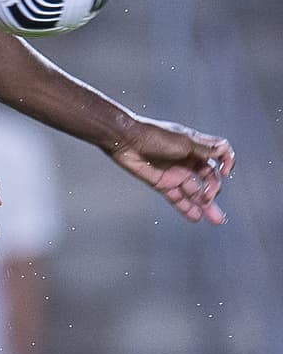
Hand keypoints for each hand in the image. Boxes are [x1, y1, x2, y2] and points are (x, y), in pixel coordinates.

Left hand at [110, 118, 233, 224]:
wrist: (127, 140)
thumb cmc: (155, 135)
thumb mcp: (185, 141)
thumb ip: (205, 149)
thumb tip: (224, 153)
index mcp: (196, 146)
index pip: (219, 154)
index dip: (227, 162)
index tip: (225, 173)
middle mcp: (188, 160)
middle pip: (208, 178)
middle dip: (213, 189)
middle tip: (210, 198)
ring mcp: (176, 173)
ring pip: (194, 191)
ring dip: (204, 204)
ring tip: (214, 218)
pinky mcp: (163, 183)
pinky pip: (177, 198)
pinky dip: (186, 208)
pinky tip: (196, 217)